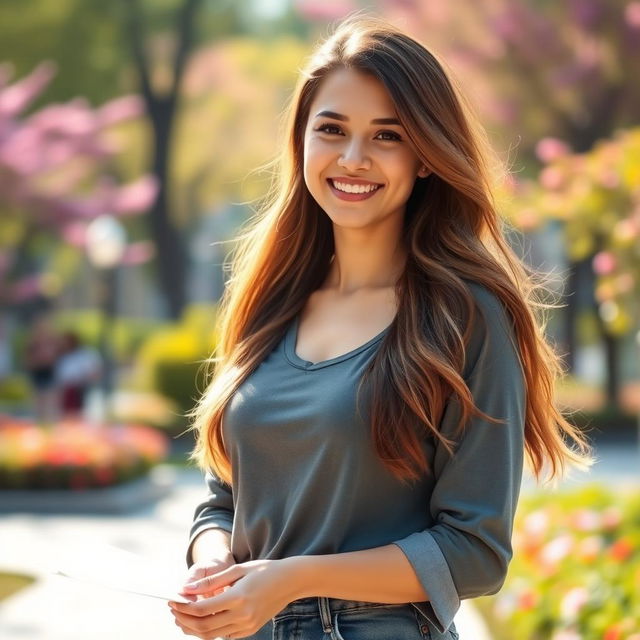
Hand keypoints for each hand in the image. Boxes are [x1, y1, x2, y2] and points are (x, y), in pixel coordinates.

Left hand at [168, 558, 297, 638]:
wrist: (290, 581)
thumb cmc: (264, 570)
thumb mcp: (238, 569)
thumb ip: (211, 581)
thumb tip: (186, 589)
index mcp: (238, 597)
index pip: (202, 608)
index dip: (183, 607)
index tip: (172, 600)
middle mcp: (243, 615)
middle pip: (204, 625)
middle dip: (184, 619)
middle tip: (173, 610)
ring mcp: (247, 626)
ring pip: (212, 634)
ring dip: (193, 628)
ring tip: (183, 617)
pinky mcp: (250, 630)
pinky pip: (224, 635)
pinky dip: (210, 630)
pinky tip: (203, 619)